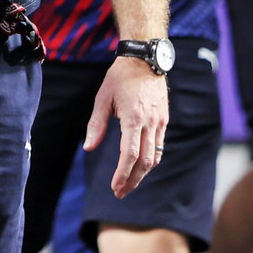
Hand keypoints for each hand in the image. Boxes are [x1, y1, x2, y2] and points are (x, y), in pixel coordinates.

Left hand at [83, 56, 169, 197]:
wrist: (145, 59)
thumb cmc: (120, 77)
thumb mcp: (103, 98)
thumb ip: (96, 124)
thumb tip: (88, 147)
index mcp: (133, 117)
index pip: (129, 154)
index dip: (122, 174)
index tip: (114, 188)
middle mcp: (149, 122)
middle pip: (144, 161)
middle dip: (132, 180)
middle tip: (120, 193)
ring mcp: (160, 122)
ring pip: (154, 157)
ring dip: (142, 174)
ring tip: (128, 184)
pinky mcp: (164, 120)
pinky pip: (159, 146)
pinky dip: (150, 160)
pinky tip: (140, 167)